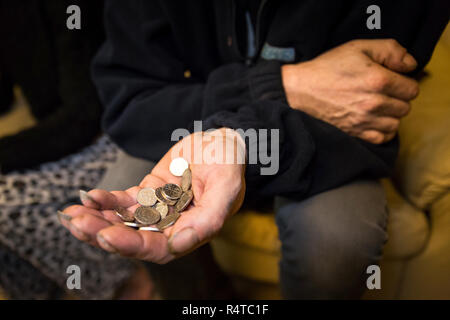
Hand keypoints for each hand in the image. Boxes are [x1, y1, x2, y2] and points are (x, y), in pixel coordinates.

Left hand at [59, 129, 245, 263]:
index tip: (107, 235)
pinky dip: (106, 200)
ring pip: (123, 220)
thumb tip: (179, 245)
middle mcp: (171, 226)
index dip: (131, 245)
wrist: (221, 141)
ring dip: (97, 219)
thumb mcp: (227, 189)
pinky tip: (90, 197)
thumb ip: (209, 219)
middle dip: (103, 232)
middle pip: (133, 237)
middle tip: (79, 224)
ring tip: (73, 214)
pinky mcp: (148, 192)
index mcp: (191, 232)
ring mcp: (157, 209)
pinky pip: (123, 200)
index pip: (157, 248)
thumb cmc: (229, 165)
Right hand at [282, 39, 419, 143]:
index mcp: (379, 80)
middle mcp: (375, 103)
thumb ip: (391, 51)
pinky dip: (382, 131)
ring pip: (396, 124)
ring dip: (390, 115)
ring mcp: (365, 121)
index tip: (392, 80)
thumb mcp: (359, 47)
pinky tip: (374, 120)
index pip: (412, 89)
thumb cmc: (328, 68)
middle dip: (397, 98)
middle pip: (406, 107)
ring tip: (377, 106)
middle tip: (382, 92)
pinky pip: (383, 138)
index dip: (404, 82)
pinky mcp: (356, 133)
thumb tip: (411, 65)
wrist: (301, 90)